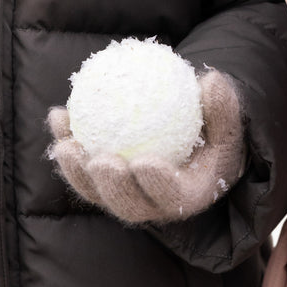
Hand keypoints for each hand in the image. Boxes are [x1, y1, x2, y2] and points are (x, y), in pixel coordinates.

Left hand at [47, 70, 244, 222]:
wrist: (195, 139)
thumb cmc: (215, 129)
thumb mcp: (228, 119)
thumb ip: (222, 106)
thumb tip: (211, 81)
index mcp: (189, 196)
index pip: (172, 198)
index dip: (157, 185)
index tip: (144, 162)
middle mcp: (153, 204)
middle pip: (128, 205)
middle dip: (110, 188)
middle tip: (100, 161)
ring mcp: (124, 195)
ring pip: (95, 191)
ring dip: (76, 171)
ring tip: (65, 144)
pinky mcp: (102, 183)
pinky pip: (81, 166)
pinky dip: (68, 142)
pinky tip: (58, 116)